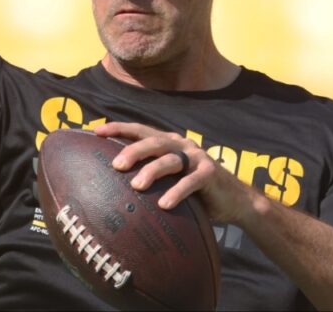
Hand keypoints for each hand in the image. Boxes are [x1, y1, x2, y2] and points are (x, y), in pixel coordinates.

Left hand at [94, 122, 262, 224]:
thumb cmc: (193, 192)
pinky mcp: (211, 173)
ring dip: (152, 171)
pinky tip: (164, 204)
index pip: (141, 130)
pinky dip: (177, 192)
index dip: (119, 128)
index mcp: (169, 142)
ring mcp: (197, 157)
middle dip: (133, 151)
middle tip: (116, 165)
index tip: (97, 131)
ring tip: (136, 186)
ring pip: (170, 160)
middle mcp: (182, 145)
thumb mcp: (169, 179)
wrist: (235, 201)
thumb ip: (149, 176)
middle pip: (153, 142)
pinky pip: (191, 182)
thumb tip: (111, 187)